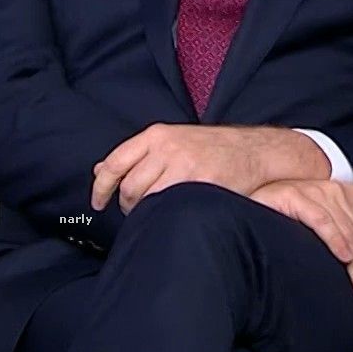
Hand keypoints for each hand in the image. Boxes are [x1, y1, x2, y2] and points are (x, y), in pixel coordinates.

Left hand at [91, 124, 320, 214]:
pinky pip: (172, 206)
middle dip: (127, 205)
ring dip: (145, 213)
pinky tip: (172, 216)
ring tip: (155, 214)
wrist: (254, 151)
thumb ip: (137, 155)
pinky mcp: (203, 184)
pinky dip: (166, 216)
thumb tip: (99, 171)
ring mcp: (185, 166)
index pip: (114, 163)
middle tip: (137, 212)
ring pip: (147, 200)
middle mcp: (167, 149)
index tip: (98, 203)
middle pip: (129, 186)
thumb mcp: (171, 141)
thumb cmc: (211, 148)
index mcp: (156, 135)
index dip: (100, 187)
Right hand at [247, 180, 352, 301]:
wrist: (252, 198)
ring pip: (348, 231)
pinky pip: (322, 220)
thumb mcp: (325, 222)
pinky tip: (342, 257)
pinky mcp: (296, 196)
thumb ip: (348, 235)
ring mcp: (316, 192)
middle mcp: (336, 192)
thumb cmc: (287, 216)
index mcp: (350, 195)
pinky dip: (335, 240)